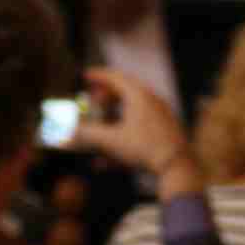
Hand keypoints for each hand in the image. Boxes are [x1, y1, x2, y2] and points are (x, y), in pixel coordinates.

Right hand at [69, 66, 196, 189]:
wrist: (177, 169)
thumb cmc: (145, 149)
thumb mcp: (112, 140)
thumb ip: (88, 135)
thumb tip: (66, 134)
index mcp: (139, 95)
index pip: (115, 77)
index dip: (98, 75)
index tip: (86, 76)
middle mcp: (151, 102)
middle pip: (125, 93)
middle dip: (105, 99)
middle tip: (93, 102)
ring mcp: (160, 117)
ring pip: (131, 114)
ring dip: (112, 123)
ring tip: (99, 132)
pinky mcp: (165, 134)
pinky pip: (140, 132)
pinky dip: (124, 139)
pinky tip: (108, 161)